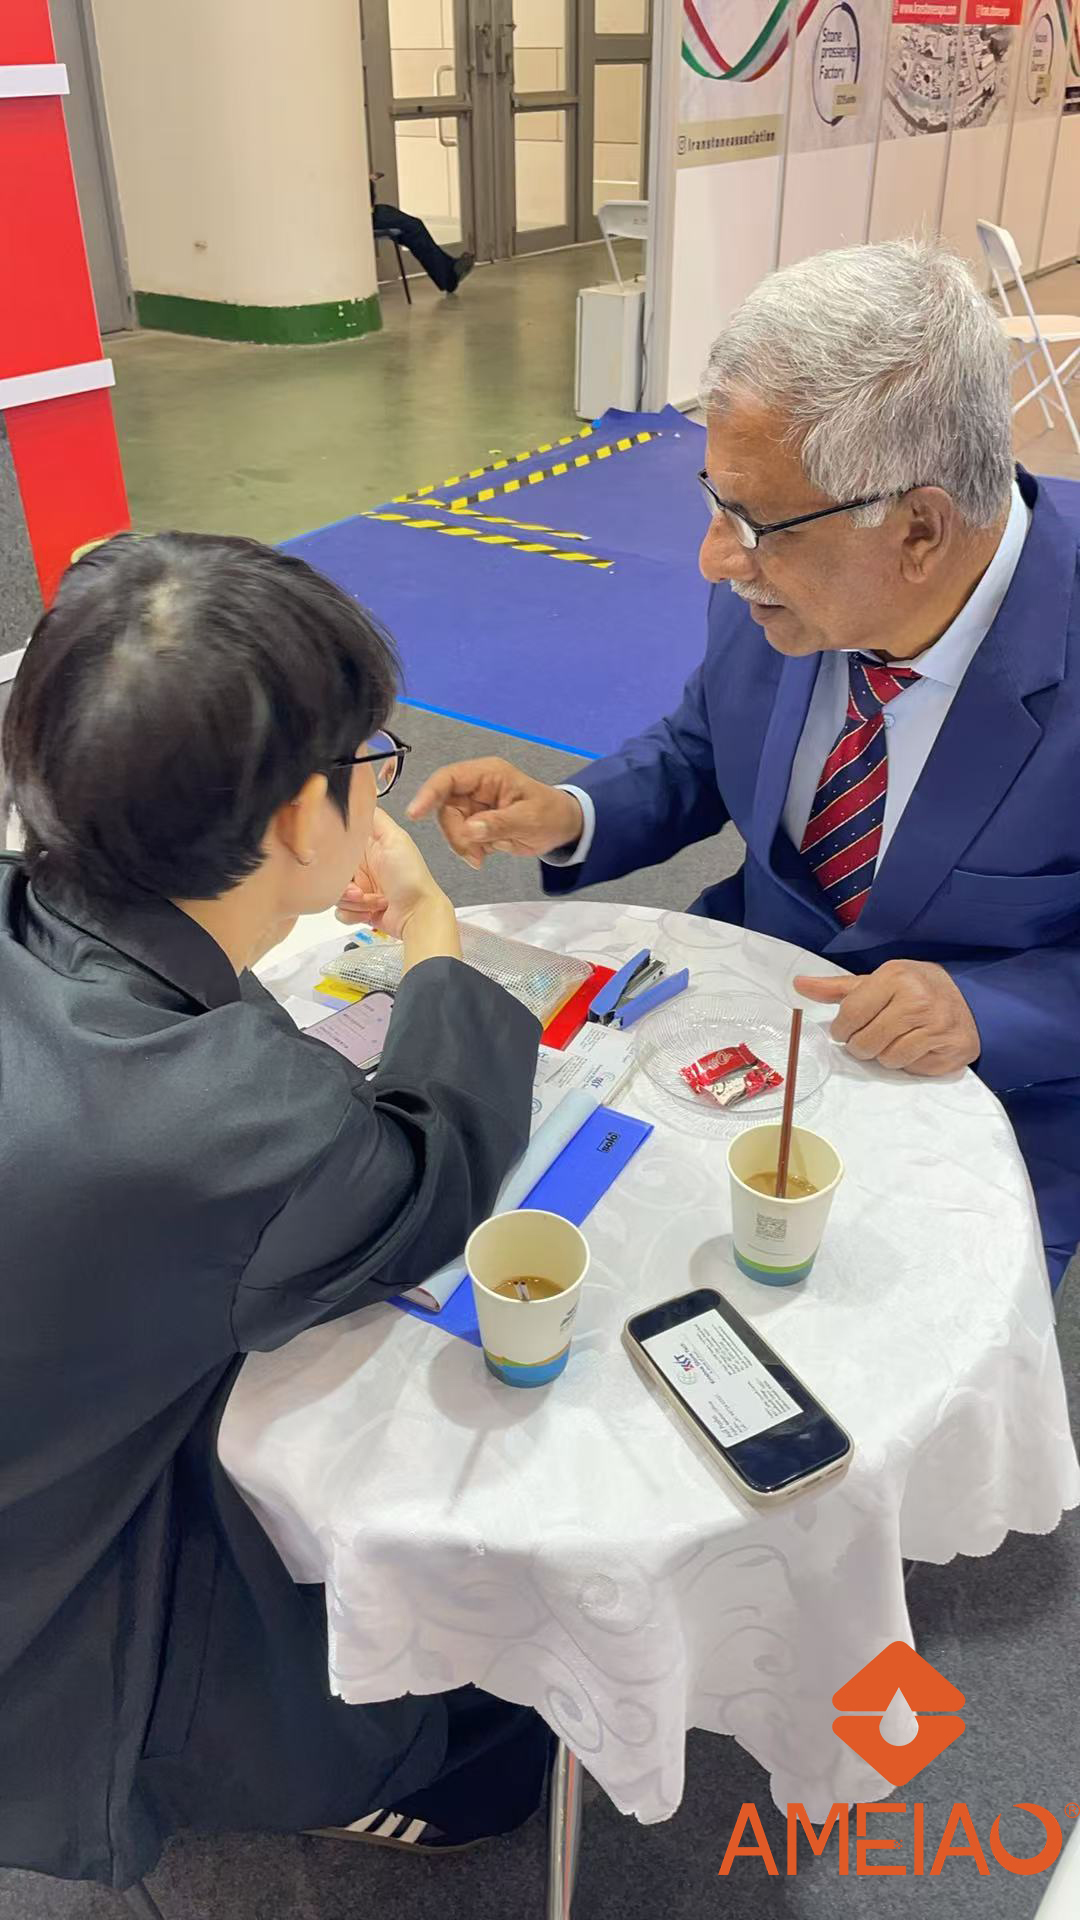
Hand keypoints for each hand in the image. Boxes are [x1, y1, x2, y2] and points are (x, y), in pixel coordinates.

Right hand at [337, 810, 449, 940]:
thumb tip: (358, 798)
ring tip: (372, 900)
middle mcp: (364, 867)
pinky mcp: (360, 909)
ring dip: (352, 900)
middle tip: (358, 889)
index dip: (335, 854)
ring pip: (335, 893)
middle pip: (332, 871)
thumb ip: (375, 818)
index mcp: (370, 847)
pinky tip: (370, 910)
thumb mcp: (395, 838)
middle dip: (343, 883)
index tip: (339, 862)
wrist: (418, 914)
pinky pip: (341, 911)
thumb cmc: (411, 878)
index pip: (339, 845)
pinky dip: (354, 913)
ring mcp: (361, 889)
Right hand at [408, 758, 583, 868]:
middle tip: (473, 853)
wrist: (563, 828)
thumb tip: (469, 829)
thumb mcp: (529, 819)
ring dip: (461, 845)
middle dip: (454, 833)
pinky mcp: (475, 823)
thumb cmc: (551, 814)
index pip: (449, 779)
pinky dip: (468, 850)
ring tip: (482, 857)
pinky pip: (460, 837)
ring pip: (450, 825)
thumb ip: (499, 824)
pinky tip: (485, 856)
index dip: (429, 794)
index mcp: (487, 775)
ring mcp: (474, 806)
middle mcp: (476, 788)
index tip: (415, 813)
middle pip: (445, 807)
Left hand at [793, 960, 980, 1077]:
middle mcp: (919, 1000)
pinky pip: (913, 1069)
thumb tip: (799, 985)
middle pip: (866, 1044)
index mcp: (896, 976)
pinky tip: (917, 1046)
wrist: (970, 997)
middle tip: (873, 1035)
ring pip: (888, 1060)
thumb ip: (837, 988)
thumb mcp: (877, 981)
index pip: (849, 1017)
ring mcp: (939, 1026)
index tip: (847, 1029)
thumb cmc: (914, 988)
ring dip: (885, 1055)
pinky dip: (909, 1062)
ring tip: (896, 1038)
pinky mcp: (954, 1049)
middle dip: (862, 1045)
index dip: (841, 1030)